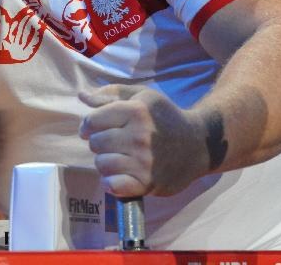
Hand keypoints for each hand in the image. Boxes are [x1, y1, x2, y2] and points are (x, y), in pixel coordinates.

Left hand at [78, 85, 210, 196]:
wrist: (199, 144)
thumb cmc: (165, 117)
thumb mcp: (142, 97)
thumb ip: (111, 94)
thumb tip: (82, 95)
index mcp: (136, 111)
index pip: (91, 121)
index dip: (89, 125)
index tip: (96, 128)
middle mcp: (139, 136)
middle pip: (95, 143)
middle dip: (99, 143)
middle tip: (114, 143)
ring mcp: (144, 161)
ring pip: (101, 164)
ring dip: (105, 162)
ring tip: (119, 158)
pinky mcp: (147, 183)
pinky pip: (112, 186)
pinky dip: (111, 183)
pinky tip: (119, 176)